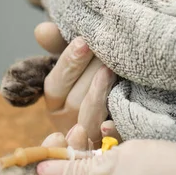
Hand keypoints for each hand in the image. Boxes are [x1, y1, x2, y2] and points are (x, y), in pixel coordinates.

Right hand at [35, 22, 120, 148]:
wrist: (133, 94)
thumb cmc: (98, 74)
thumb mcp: (79, 59)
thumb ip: (59, 44)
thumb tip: (43, 30)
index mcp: (57, 102)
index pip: (55, 85)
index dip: (68, 63)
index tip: (83, 41)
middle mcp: (69, 121)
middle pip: (74, 102)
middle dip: (89, 75)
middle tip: (106, 50)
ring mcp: (91, 136)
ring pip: (89, 120)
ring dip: (98, 95)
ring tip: (112, 70)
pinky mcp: (113, 144)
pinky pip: (109, 141)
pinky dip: (110, 132)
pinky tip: (112, 122)